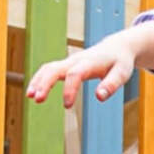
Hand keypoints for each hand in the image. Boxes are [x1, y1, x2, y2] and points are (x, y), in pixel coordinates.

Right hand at [25, 19, 153, 108]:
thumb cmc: (120, 61)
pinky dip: (39, 79)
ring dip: (38, 81)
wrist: (116, 47)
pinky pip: (49, 70)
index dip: (69, 89)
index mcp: (90, 62)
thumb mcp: (122, 72)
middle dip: (45, 83)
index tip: (67, 106)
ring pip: (48, 68)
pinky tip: (33, 92)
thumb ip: (112, 84)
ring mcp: (69, 62)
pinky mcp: (66, 65)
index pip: (75, 74)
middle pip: (55, 68)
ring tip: (30, 96)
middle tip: (37, 99)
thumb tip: (100, 97)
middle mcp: (76, 60)